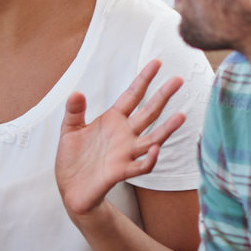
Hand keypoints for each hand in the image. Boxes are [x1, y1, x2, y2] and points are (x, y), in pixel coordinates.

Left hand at [55, 59, 186, 217]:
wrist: (70, 188)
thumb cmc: (72, 158)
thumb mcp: (69, 130)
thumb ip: (74, 112)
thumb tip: (76, 92)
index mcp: (113, 120)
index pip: (132, 96)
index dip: (144, 79)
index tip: (156, 62)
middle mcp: (124, 135)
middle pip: (149, 112)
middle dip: (163, 96)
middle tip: (179, 79)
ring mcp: (125, 153)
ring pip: (153, 138)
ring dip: (167, 129)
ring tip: (181, 116)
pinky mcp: (121, 172)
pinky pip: (141, 165)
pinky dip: (150, 158)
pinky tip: (155, 148)